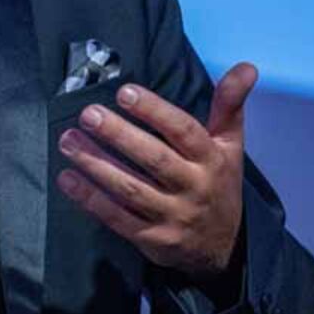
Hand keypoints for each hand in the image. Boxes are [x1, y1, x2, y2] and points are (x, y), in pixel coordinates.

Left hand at [54, 63, 257, 277]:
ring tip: (68, 140)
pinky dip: (89, 198)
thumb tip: (246, 67)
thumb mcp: (229, 145)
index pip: (183, 131)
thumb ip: (229, 105)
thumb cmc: (217, 182)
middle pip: (154, 159)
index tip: (124, 92)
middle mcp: (194, 187)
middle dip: (119, 135)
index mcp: (211, 159)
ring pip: (131, 188)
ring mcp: (173, 216)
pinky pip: (117, 218)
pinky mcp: (152, 239)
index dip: (154, 111)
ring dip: (96, 164)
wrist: (223, 247)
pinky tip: (67, 178)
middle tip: (88, 114)